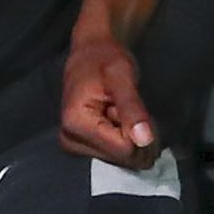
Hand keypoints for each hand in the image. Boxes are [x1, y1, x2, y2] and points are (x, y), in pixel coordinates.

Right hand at [60, 35, 157, 167]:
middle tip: (130, 110)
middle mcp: (69, 139)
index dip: (139, 131)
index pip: (124, 149)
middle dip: (136, 137)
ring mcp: (72, 146)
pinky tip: (118, 122)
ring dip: (131, 138)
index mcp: (75, 122)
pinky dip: (124, 141)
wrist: (90, 52)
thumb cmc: (106, 59)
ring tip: (122, 112)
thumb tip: (144, 139)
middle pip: (122, 159)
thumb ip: (132, 107)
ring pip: (121, 160)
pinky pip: (115, 156)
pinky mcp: (78, 147)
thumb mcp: (122, 76)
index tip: (133, 108)